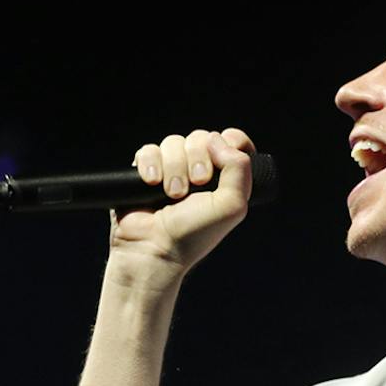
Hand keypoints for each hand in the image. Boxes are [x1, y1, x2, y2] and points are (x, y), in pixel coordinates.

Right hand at [109, 128, 257, 274]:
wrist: (154, 248)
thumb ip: (239, 169)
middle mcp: (200, 169)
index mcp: (224, 177)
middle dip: (198, 158)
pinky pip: (148, 150)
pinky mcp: (146, 170)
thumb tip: (219, 139)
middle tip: (197, 184)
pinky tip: (151, 183)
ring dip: (174, 166)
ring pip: (174, 142)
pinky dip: (150, 164)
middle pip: (201, 137)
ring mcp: (172, 169)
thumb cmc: (195, 233)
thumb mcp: (232, 206)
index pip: (234, 141)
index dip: (231, 141)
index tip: (224, 154)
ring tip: (172, 194)